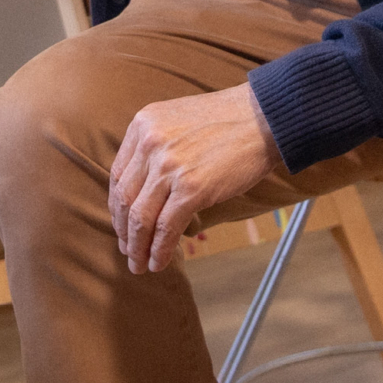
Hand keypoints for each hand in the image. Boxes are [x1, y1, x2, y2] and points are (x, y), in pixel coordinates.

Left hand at [107, 84, 283, 273]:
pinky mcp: (192, 188)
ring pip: (141, 218)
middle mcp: (150, 143)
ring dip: (137, 247)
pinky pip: (166, 227)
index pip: (118, 175)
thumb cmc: (228, 120)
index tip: (123, 225)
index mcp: (143, 124)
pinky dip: (159, 250)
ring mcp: (169, 166)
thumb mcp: (177, 120)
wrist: (265, 117)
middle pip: (125, 199)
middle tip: (127, 251)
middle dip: (124, 232)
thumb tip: (145, 186)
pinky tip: (158, 262)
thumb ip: (157, 145)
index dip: (118, 207)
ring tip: (139, 265)